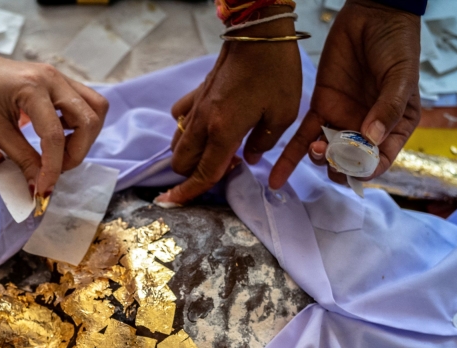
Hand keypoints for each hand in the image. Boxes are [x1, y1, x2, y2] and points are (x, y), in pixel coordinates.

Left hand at [0, 48, 108, 197]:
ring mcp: (60, 77)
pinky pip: (86, 103)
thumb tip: (38, 187)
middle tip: (55, 170)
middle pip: (89, 120)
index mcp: (32, 88)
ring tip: (60, 154)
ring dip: (84, 138)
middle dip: (76, 153)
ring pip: (96, 108)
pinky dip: (80, 125)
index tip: (44, 191)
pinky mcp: (61, 81)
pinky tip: (58, 136)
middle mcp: (53, 79)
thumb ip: (21, 158)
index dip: (53, 168)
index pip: (55, 136)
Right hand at [155, 10, 300, 204]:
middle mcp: (203, 123)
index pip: (202, 172)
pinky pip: (179, 120)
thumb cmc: (276, 72)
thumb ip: (263, 143)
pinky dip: (186, 130)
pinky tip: (205, 126)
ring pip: (177, 144)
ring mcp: (194, 108)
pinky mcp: (195, 95)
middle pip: (182, 162)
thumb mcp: (284, 114)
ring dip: (190, 155)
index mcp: (224, 131)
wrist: (259, 33)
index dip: (188, 193)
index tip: (172, 204)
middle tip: (222, 168)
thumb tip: (248, 158)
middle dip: (193, 174)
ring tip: (216, 150)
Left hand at [270, 0, 419, 187]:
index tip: (355, 167)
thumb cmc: (397, 45)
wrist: (372, 16)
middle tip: (331, 154)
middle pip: (349, 161)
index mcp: (394, 126)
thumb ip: (389, 106)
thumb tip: (373, 137)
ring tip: (315, 148)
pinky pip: (301, 138)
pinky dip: (288, 159)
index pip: (381, 159)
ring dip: (317, 158)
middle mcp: (366, 128)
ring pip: (325, 152)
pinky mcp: (320, 108)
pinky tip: (275, 178)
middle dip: (339, 166)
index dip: (367, 169)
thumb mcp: (401, 75)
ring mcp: (341, 119)